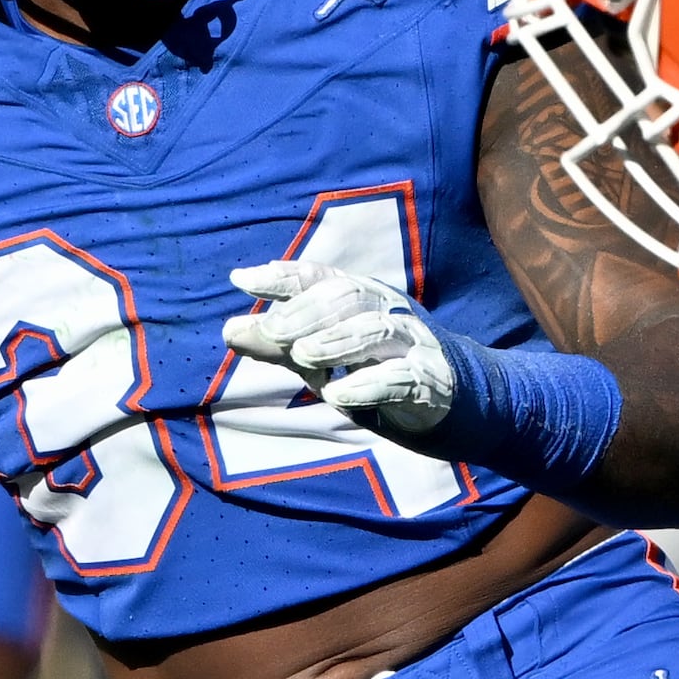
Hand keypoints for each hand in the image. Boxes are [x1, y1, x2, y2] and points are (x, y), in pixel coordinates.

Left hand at [224, 262, 453, 435]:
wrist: (449, 402)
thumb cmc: (378, 371)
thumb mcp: (325, 356)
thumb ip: (280, 345)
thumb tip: (229, 331)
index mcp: (360, 298)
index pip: (319, 276)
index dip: (282, 276)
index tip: (242, 279)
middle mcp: (387, 310)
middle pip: (347, 296)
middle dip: (306, 312)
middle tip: (270, 331)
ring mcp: (413, 343)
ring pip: (376, 329)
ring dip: (337, 341)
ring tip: (303, 356)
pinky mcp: (431, 380)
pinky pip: (400, 377)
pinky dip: (367, 384)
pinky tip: (337, 396)